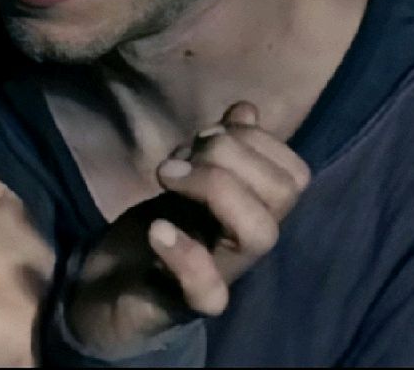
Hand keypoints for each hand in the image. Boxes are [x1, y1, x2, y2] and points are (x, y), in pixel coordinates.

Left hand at [66, 101, 309, 354]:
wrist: (119, 284)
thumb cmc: (168, 222)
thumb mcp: (193, 172)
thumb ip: (223, 143)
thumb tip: (246, 110)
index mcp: (255, 206)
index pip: (294, 172)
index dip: (254, 139)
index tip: (206, 133)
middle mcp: (249, 241)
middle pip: (283, 193)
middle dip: (229, 153)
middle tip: (182, 156)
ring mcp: (223, 274)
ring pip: (260, 233)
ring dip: (212, 186)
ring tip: (166, 175)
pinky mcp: (184, 303)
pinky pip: (208, 290)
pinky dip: (184, 254)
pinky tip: (158, 230)